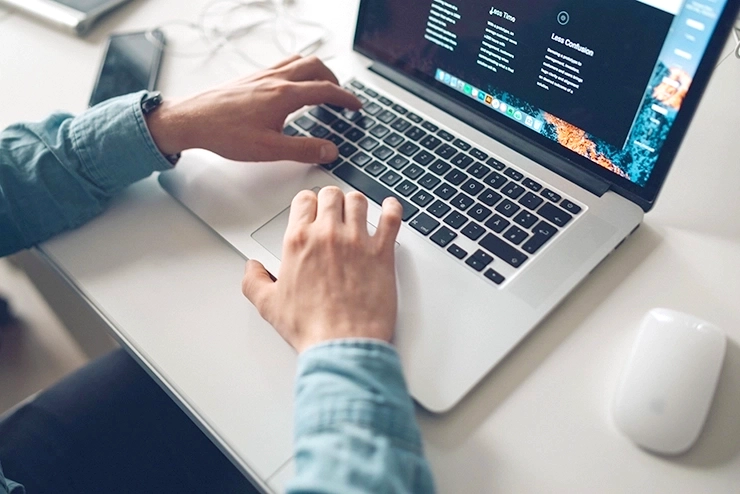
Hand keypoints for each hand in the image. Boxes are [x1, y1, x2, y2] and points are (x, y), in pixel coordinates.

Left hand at [146, 55, 360, 163]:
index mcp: (284, 95)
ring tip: (322, 86)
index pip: (325, 90)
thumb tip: (329, 150)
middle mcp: (275, 79)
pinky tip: (291, 87)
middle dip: (334, 79)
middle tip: (341, 96)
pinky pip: (282, 65)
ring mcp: (262, 75)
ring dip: (317, 70)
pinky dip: (297, 70)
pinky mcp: (251, 78)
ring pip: (299, 61)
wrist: (192, 120)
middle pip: (316, 66)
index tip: (356, 106)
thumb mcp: (269, 149)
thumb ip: (304, 150)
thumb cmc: (225, 133)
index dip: (346, 98)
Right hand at [241, 187, 402, 352]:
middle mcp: (328, 235)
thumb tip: (252, 268)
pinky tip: (389, 208)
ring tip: (356, 211)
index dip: (308, 203)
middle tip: (333, 210)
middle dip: (331, 200)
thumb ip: (254, 281)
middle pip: (331, 195)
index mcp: (299, 241)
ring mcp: (357, 241)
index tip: (311, 209)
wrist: (342, 344)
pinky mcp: (382, 252)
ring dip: (356, 204)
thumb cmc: (311, 327)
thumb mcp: (269, 305)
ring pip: (358, 201)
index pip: (303, 200)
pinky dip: (392, 208)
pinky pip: (391, 217)